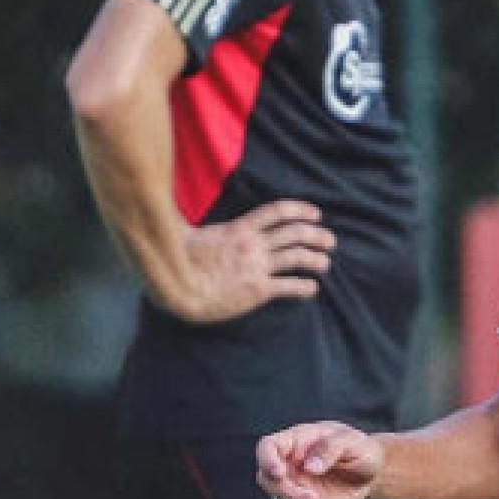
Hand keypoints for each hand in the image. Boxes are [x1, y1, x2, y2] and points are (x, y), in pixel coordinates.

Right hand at [162, 200, 335, 323]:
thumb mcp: (189, 233)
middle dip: (317, 235)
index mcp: (238, 229)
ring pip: (298, 257)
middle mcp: (253, 245)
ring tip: (324, 263)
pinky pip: (290, 286)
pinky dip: (306, 287)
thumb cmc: (178, 261)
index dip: (299, 210)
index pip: (276, 212)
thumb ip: (193, 221)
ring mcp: (257, 266)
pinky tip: (312, 288)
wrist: (179, 288)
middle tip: (330, 241)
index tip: (315, 213)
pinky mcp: (259, 289)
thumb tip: (168, 208)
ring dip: (317, 259)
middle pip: (295, 233)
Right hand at [257, 422, 383, 498]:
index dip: (267, 460)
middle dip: (292, 496)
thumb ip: (331, 448)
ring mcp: (296, 488)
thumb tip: (309, 467)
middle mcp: (290, 466)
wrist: (372, 470)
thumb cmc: (359, 448)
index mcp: (296, 442)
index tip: (279, 473)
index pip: (268, 447)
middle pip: (270, 483)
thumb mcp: (352, 442)